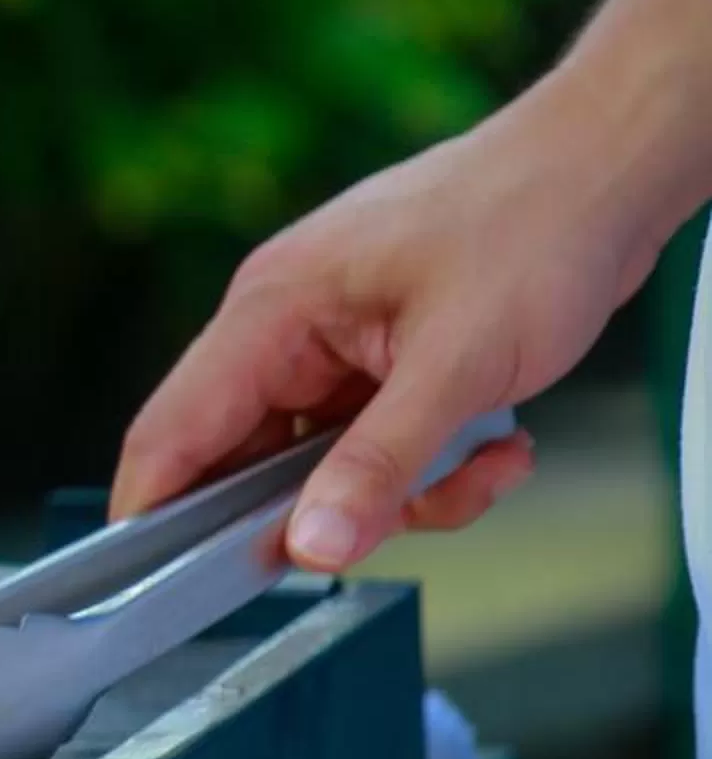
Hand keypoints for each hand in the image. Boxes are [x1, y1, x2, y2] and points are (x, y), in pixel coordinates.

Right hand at [109, 97, 649, 569]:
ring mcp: (334, 343)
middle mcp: (285, 327)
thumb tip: (312, 547)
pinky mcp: (381, 359)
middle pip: (255, 460)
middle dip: (332, 507)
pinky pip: (379, 445)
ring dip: (408, 488)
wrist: (604, 171)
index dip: (155, 509)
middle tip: (402, 515)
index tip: (165, 587)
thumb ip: (380, 464)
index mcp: (270, 309)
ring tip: (484, 463)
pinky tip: (499, 443)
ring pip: (329, 464)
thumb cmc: (530, 227)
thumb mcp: (458, 365)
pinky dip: (438, 465)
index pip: (175, 426)